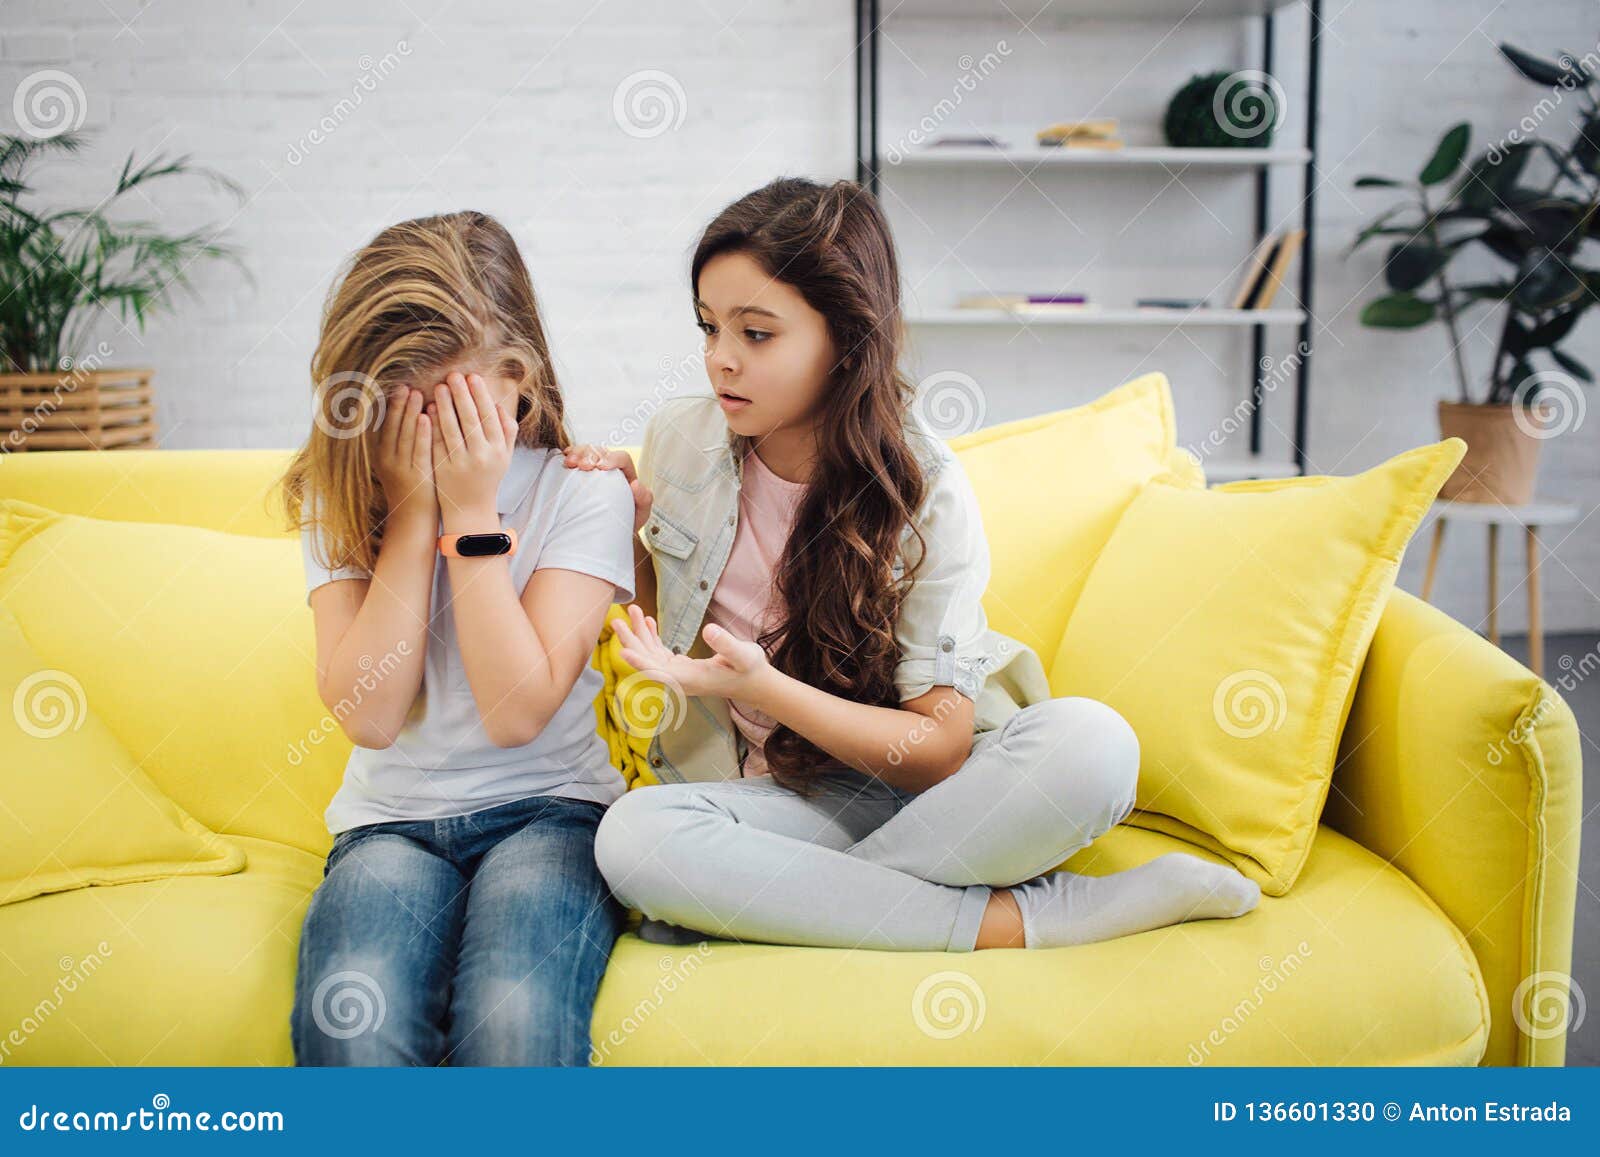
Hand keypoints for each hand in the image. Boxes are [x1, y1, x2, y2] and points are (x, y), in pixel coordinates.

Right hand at [374, 386, 434, 526]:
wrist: (413, 520)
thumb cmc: (410, 488)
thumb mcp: (397, 464)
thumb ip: (398, 443)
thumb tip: (403, 415)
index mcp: (382, 456)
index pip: (385, 426)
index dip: (391, 407)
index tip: (397, 387)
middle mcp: (388, 460)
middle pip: (393, 427)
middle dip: (399, 405)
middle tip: (406, 384)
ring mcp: (402, 468)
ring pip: (405, 436)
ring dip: (410, 413)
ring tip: (417, 393)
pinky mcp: (417, 476)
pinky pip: (419, 450)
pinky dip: (422, 432)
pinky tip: (427, 417)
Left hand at [428, 371, 515, 520]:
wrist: (471, 509)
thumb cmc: (488, 477)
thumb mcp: (504, 456)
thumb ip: (506, 431)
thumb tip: (499, 405)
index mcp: (498, 450)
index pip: (489, 417)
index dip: (480, 396)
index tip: (472, 377)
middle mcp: (482, 457)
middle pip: (471, 420)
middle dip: (462, 395)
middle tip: (453, 375)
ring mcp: (461, 464)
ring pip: (452, 430)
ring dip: (445, 406)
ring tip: (439, 387)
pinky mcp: (443, 470)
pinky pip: (437, 443)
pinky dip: (433, 425)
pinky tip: (429, 410)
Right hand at [562, 444, 652, 532]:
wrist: (608, 533)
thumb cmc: (626, 521)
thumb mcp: (640, 514)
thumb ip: (644, 500)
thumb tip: (636, 484)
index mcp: (626, 474)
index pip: (622, 457)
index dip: (612, 458)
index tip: (601, 467)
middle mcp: (610, 468)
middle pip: (601, 451)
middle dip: (590, 454)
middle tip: (582, 466)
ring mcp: (593, 470)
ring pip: (586, 451)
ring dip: (577, 454)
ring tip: (569, 463)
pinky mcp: (579, 475)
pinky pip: (574, 459)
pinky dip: (569, 457)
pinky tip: (564, 460)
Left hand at [611, 603, 768, 699]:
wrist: (754, 683)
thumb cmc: (750, 670)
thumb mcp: (743, 655)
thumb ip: (726, 644)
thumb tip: (709, 629)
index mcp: (692, 680)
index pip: (660, 672)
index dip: (640, 662)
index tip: (622, 652)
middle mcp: (680, 679)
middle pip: (648, 661)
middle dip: (632, 640)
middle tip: (617, 619)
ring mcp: (679, 674)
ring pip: (652, 655)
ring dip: (640, 634)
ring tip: (632, 611)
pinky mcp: (681, 668)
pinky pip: (660, 653)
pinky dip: (652, 637)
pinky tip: (647, 622)